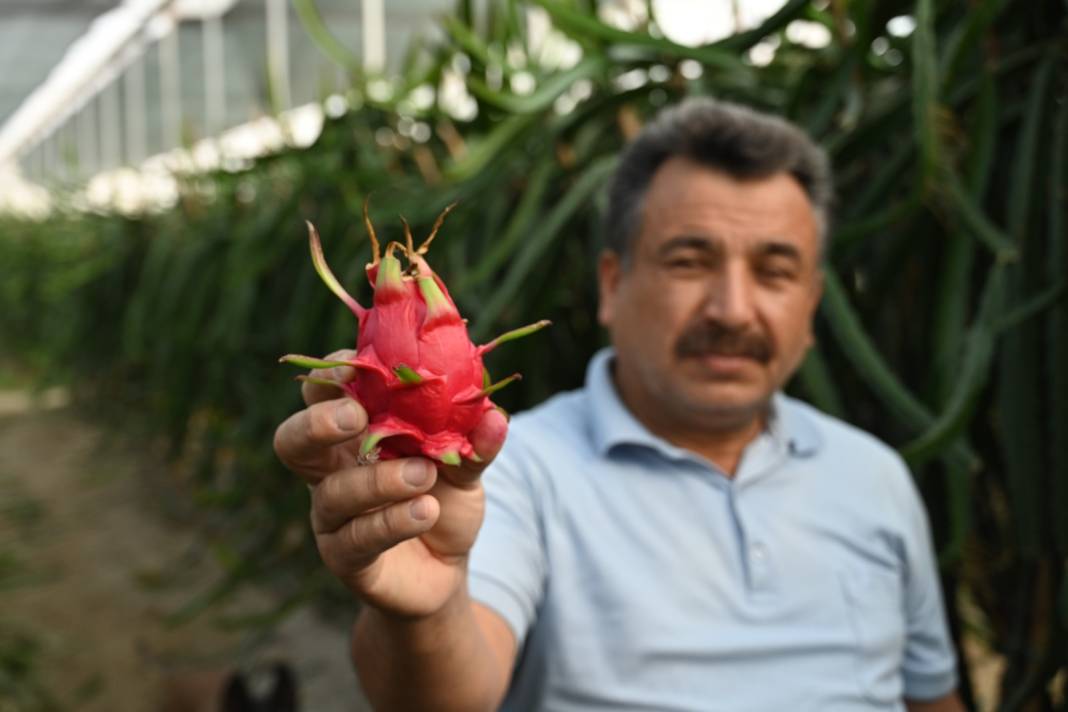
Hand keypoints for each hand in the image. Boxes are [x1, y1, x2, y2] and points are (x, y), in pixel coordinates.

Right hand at [273, 350, 506, 618]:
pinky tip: (426, 511)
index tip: (357, 364)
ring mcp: (332, 517)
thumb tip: (496, 416)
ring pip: (333, 493)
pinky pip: (357, 538)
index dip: (332, 375)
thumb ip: (475, 442)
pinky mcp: (346, 558)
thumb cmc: (442, 499)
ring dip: (379, 480)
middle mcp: (330, 471)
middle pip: (292, 441)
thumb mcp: (464, 465)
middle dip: (318, 423)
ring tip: (424, 474)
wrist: (446, 567)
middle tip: (357, 416)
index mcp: (352, 435)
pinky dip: (393, 521)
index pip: (324, 394)